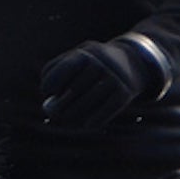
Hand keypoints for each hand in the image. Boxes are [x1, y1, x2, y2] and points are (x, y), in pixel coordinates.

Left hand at [40, 39, 160, 128]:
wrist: (132, 61)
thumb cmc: (91, 64)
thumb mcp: (74, 59)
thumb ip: (54, 73)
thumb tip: (48, 101)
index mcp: (86, 53)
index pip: (66, 68)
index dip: (53, 81)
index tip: (47, 91)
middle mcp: (102, 63)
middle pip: (76, 88)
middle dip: (61, 103)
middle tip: (53, 113)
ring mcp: (115, 77)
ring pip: (90, 100)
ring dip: (75, 114)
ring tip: (67, 118)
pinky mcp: (126, 91)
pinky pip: (108, 108)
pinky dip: (96, 119)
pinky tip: (87, 125)